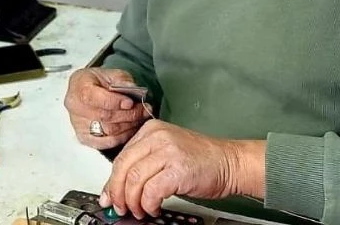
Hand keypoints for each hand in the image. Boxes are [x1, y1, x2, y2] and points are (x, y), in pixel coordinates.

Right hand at [63, 68, 151, 149]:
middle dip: (129, 114)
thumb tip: (131, 89)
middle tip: (145, 109)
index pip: (91, 97)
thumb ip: (121, 80)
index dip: (113, 101)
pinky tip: (133, 128)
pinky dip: (124, 136)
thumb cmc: (100, 82)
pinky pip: (108, 142)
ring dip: (129, 125)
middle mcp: (75, 107)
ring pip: (108, 131)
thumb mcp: (111, 74)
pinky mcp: (85, 138)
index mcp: (78, 86)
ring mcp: (79, 125)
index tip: (130, 102)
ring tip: (142, 117)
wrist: (90, 90)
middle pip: (103, 116)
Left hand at [100, 120, 265, 219]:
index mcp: (151, 130)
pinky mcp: (178, 169)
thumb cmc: (201, 160)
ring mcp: (168, 151)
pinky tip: (153, 208)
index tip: (109, 196)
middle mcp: (157, 137)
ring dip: (133, 201)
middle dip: (118, 192)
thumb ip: (144, 164)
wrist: (230, 162)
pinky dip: (148, 204)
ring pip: (134, 180)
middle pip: (123, 167)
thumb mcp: (167, 153)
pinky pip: (151, 191)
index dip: (112, 180)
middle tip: (119, 207)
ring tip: (139, 210)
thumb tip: (119, 187)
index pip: (122, 156)